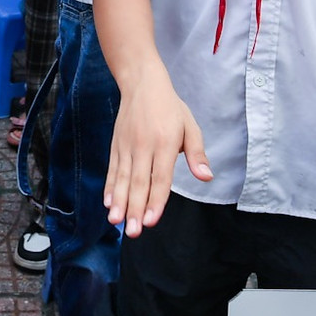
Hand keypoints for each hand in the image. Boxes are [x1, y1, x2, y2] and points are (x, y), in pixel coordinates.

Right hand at [104, 68, 210, 236]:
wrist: (142, 83)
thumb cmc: (170, 108)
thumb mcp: (190, 126)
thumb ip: (196, 154)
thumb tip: (206, 177)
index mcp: (165, 142)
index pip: (161, 177)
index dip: (156, 200)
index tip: (151, 220)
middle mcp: (144, 146)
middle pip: (139, 182)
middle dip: (135, 208)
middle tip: (133, 231)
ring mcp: (127, 146)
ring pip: (123, 178)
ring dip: (119, 202)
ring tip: (116, 222)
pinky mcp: (116, 145)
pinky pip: (113, 169)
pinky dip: (110, 187)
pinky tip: (108, 203)